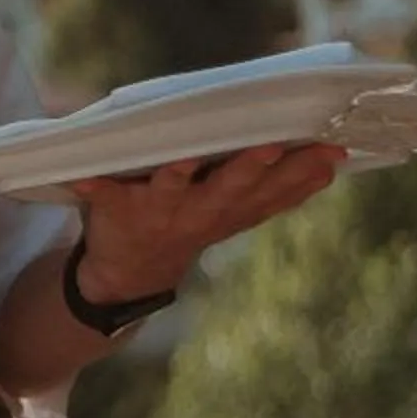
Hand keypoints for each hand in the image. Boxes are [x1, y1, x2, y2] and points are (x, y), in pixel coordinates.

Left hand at [69, 140, 344, 301]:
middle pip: (230, 188)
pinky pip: (102, 194)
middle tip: (272, 146)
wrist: (129, 272)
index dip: (303, 173)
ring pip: (172, 187)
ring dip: (179, 174)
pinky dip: (91, 186)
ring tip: (183, 159)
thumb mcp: (238, 210)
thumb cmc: (190, 221)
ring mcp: (158, 211)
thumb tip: (336, 158)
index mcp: (232, 207)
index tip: (332, 150)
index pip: (275, 190)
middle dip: (251, 168)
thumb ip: (280, 187)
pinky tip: (80, 175)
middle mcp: (200, 210)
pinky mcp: (116, 208)